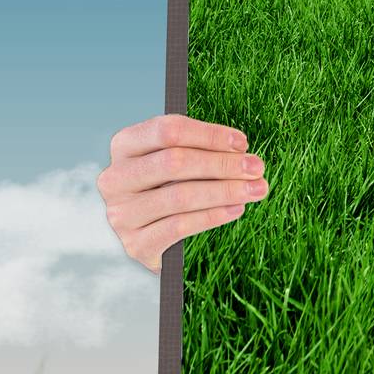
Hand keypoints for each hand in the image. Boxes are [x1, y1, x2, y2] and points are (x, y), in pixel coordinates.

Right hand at [98, 113, 269, 274]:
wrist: (150, 234)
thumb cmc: (170, 184)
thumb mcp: (177, 160)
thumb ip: (200, 149)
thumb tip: (241, 150)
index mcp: (125, 145)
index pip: (168, 130)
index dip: (209, 134)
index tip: (242, 142)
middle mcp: (116, 178)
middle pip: (175, 162)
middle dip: (222, 164)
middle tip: (257, 168)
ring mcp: (122, 214)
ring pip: (180, 196)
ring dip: (225, 190)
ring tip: (256, 189)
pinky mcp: (135, 244)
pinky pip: (180, 226)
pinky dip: (213, 215)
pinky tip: (237, 209)